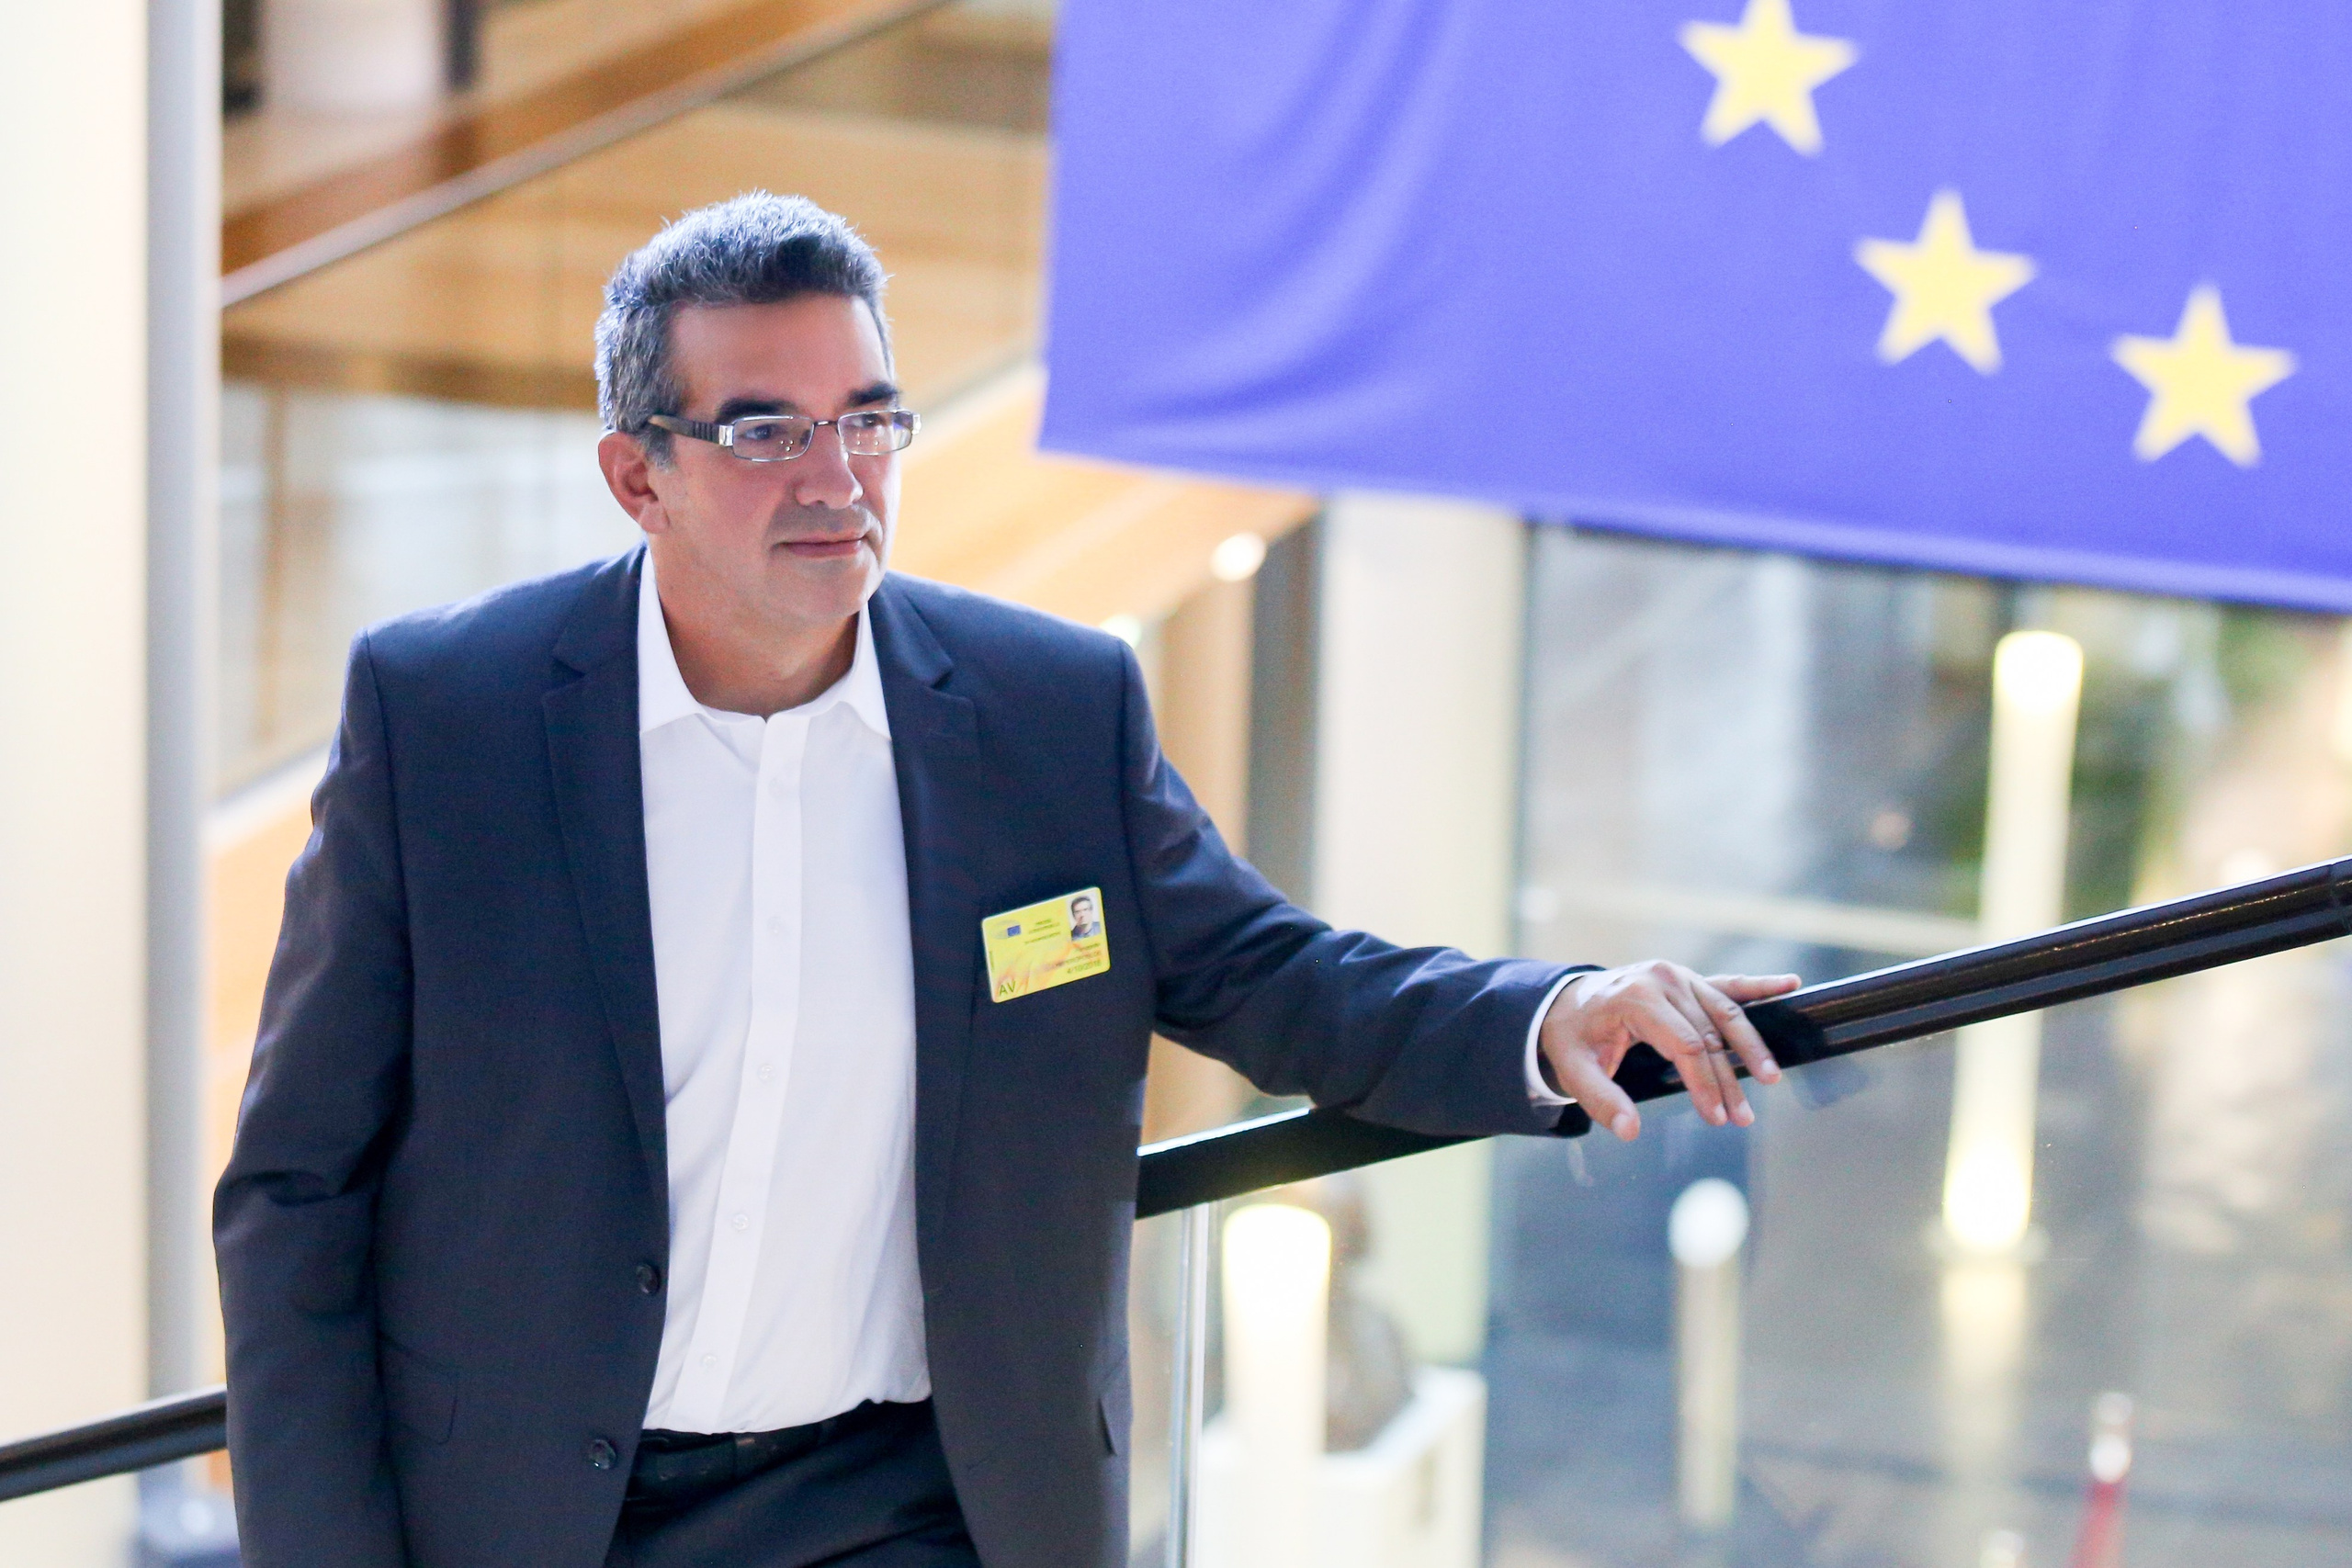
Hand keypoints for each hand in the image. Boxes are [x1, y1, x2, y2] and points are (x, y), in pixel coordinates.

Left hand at [1537, 963, 1801, 1140]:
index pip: (1684, 1046)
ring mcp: (1678, 975)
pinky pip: (1728, 984)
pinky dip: (1759, 986)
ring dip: (1751, 1046)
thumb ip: (1600, 1100)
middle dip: (1727, 1080)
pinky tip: (1791, 985)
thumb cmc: (1573, 1038)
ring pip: (1726, 1012)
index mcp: (1635, 998)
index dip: (1704, 1084)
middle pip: (1709, 1035)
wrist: (1566, 1003)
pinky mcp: (1689, 979)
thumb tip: (1630, 1131)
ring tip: (1771, 1079)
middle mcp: (1662, 980)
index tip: (1716, 1119)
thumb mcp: (1573, 1070)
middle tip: (1743, 1118)